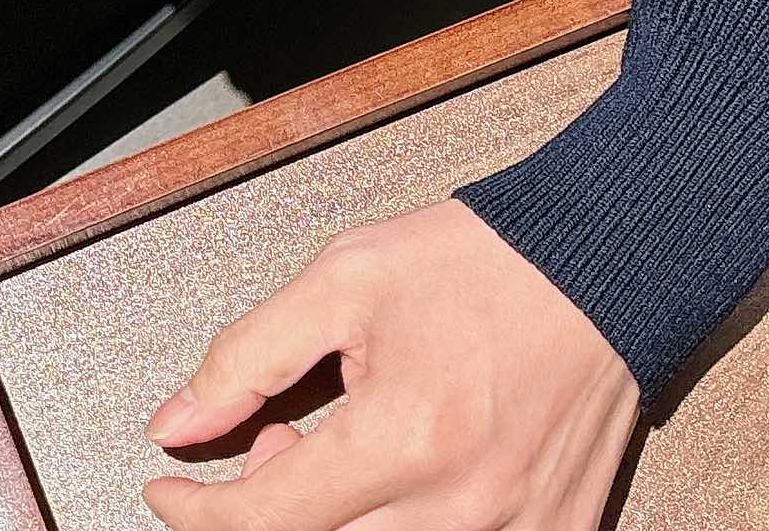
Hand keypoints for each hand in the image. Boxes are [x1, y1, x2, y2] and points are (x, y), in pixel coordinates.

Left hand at [144, 200, 639, 530]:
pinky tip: (402, 471)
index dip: (196, 511)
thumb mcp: (342, 281)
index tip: (168, 488)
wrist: (599, 264)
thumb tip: (178, 422)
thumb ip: (247, 356)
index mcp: (399, 439)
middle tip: (281, 440)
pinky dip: (402, 521)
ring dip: (336, 518)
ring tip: (350, 446)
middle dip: (270, 506)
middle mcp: (457, 509)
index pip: (263, 521)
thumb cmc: (480, 264)